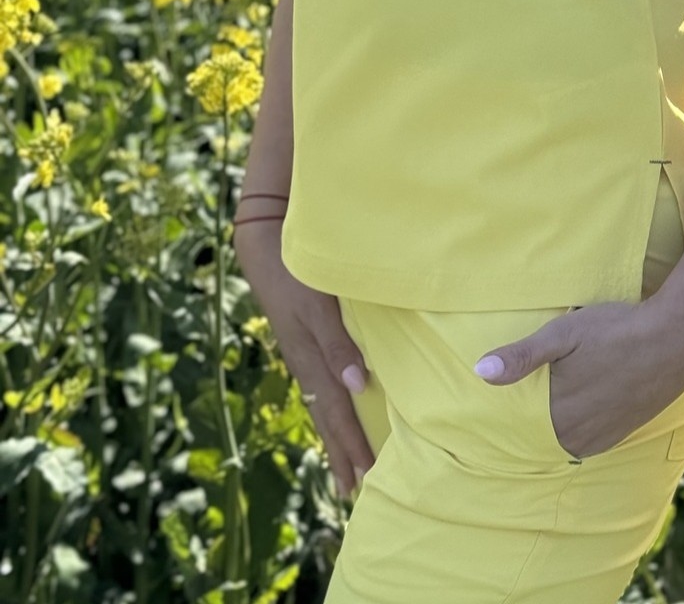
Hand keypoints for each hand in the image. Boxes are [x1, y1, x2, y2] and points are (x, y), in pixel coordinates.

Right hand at [234, 218, 373, 494]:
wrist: (265, 249)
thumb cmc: (298, 274)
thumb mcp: (318, 307)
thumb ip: (338, 344)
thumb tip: (358, 386)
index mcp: (311, 361)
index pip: (337, 413)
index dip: (351, 444)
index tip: (364, 478)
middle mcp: (306, 364)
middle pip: (327, 417)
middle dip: (342, 452)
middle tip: (355, 489)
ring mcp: (302, 354)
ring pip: (322, 404)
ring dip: (336, 435)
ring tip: (346, 463)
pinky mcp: (302, 342)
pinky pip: (318, 386)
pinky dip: (329, 409)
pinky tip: (337, 410)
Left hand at [472, 297, 683, 458]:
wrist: (677, 338)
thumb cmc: (616, 330)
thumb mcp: (564, 334)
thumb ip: (523, 357)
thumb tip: (480, 372)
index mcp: (558, 416)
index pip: (518, 429)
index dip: (506, 419)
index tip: (491, 414)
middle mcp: (578, 436)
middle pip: (542, 436)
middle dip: (531, 422)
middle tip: (524, 400)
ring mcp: (603, 436)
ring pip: (566, 440)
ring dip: (556, 426)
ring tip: (552, 403)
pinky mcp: (623, 431)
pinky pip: (589, 440)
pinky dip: (579, 428)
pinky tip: (579, 409)